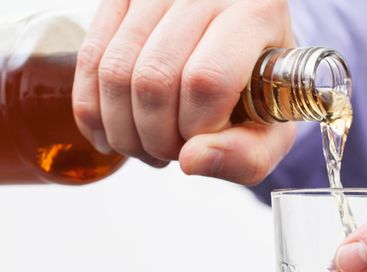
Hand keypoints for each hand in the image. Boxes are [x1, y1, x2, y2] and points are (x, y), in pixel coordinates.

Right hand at [72, 0, 296, 183]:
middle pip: (154, 78)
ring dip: (125, 130)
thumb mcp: (273, 126)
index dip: (195, 128)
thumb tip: (191, 161)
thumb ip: (248, 155)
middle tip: (174, 151)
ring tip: (150, 146)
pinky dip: (93, 110)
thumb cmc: (261, 86)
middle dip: (156, 136)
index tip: (204, 142)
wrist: (246, 45)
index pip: (207, 80)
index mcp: (257, 13)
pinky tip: (113, 134)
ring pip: (115, 71)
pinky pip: (90, 59)